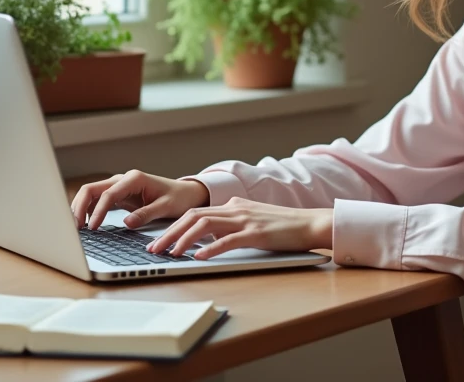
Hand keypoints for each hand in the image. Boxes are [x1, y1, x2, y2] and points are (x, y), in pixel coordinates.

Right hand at [71, 170, 209, 230]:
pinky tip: (85, 224)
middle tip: (75, 228)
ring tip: (76, 228)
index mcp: (134, 179)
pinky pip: (97, 200)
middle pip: (91, 189)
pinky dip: (88, 211)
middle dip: (79, 207)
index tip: (93, 228)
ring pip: (91, 194)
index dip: (98, 212)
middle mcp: (123, 179)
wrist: (185, 193)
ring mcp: (118, 186)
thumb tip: (127, 223)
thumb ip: (147, 213)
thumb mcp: (166, 207)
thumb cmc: (177, 197)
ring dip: (80, 208)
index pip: (108, 194)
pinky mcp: (118, 195)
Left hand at [146, 198, 333, 260]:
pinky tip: (198, 258)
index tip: (157, 240)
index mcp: (233, 205)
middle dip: (168, 233)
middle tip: (152, 250)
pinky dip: (210, 249)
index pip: (194, 212)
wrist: (311, 223)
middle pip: (193, 216)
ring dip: (183, 240)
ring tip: (170, 254)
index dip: (172, 226)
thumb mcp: (252, 220)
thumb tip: (207, 237)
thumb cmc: (283, 226)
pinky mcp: (256, 233)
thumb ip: (231, 224)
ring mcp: (245, 220)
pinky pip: (228, 240)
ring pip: (205, 226)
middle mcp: (235, 209)